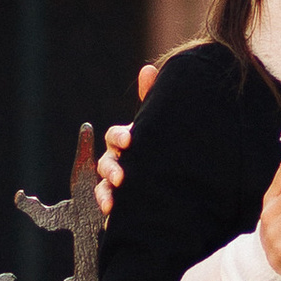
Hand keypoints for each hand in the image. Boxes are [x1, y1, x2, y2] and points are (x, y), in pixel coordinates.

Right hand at [93, 67, 159, 225]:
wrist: (177, 195)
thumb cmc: (163, 154)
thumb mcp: (159, 130)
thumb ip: (152, 100)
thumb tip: (148, 68)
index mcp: (128, 145)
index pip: (116, 137)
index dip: (120, 138)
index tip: (130, 140)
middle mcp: (119, 164)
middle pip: (106, 163)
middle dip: (111, 168)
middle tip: (122, 175)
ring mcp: (118, 186)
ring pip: (103, 187)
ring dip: (104, 192)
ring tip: (113, 200)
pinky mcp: (121, 207)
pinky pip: (107, 207)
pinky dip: (106, 208)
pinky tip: (110, 212)